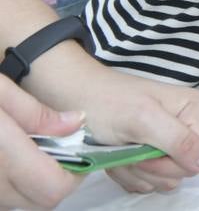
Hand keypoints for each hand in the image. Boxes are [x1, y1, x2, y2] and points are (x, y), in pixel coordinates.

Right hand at [0, 81, 81, 209]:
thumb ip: (34, 112)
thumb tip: (76, 123)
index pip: (53, 189)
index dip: (73, 171)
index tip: (72, 144)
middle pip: (40, 200)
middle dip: (54, 175)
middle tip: (52, 143)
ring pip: (19, 201)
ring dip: (30, 180)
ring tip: (24, 146)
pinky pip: (1, 196)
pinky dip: (8, 181)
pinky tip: (4, 154)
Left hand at [42, 65, 198, 195]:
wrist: (73, 98)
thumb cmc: (106, 103)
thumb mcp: (143, 121)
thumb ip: (179, 142)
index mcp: (195, 110)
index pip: (198, 157)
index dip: (167, 161)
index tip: (140, 150)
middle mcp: (188, 125)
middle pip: (181, 171)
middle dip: (149, 167)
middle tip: (126, 149)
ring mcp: (169, 141)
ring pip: (163, 179)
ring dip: (135, 171)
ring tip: (118, 149)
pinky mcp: (151, 154)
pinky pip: (148, 180)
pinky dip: (127, 173)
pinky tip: (116, 155)